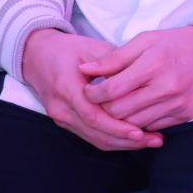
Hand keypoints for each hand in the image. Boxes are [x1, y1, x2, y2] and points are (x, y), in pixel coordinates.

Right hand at [23, 28, 154, 150]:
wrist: (37, 55)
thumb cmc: (67, 49)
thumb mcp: (91, 48)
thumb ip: (114, 64)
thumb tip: (138, 80)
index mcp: (66, 89)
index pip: (94, 116)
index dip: (118, 127)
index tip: (142, 131)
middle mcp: (61, 108)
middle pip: (96, 133)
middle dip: (126, 140)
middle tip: (155, 140)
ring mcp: (61, 118)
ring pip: (94, 139)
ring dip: (123, 143)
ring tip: (150, 141)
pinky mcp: (66, 122)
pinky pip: (91, 136)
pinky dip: (113, 139)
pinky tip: (134, 138)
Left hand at [82, 27, 192, 132]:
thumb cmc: (178, 43)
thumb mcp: (146, 40)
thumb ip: (115, 58)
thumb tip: (85, 70)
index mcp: (154, 65)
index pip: (111, 90)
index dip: (93, 93)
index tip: (89, 89)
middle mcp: (166, 88)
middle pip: (119, 111)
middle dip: (104, 108)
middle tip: (101, 99)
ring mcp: (177, 104)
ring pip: (134, 124)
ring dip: (121, 117)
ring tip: (119, 104)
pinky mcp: (185, 115)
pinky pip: (153, 127)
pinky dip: (141, 121)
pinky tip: (140, 108)